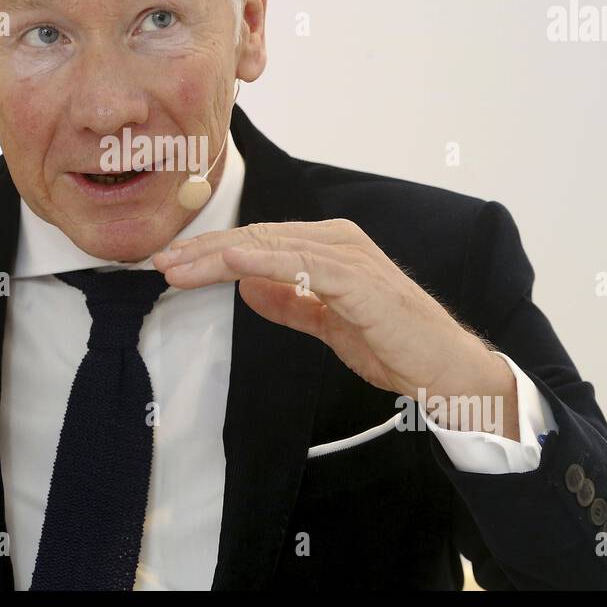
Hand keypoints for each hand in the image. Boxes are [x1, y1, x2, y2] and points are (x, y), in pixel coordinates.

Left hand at [152, 219, 514, 433]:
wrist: (445, 369)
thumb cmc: (393, 343)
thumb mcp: (327, 321)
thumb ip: (291, 302)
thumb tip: (247, 288)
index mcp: (328, 247)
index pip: (258, 241)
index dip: (211, 253)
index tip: (173, 265)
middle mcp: (337, 241)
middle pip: (257, 237)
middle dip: (204, 251)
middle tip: (162, 264)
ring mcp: (350, 257)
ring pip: (272, 246)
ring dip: (221, 256)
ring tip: (181, 268)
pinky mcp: (360, 282)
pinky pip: (305, 265)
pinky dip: (266, 259)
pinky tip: (234, 262)